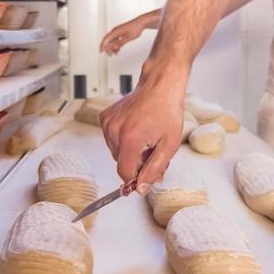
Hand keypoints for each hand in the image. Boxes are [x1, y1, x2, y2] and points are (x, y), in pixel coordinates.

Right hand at [99, 71, 186, 191]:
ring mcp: (108, 123)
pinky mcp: (104, 117)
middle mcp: (114, 130)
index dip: (135, 178)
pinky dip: (122, 139)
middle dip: (136, 162)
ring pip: (115, 152)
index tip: (145, 176)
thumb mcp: (169, 145)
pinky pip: (111, 139)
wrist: (159, 86)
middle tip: (152, 150)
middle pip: (120, 163)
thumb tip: (141, 188)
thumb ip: (154, 169)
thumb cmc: (167, 111)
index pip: (124, 172)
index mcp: (131, 138)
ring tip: (145, 137)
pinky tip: (135, 128)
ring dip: (129, 151)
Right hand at [100, 13, 157, 54]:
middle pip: (107, 40)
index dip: (102, 46)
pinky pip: (115, 39)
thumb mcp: (128, 38)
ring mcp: (117, 31)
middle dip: (108, 48)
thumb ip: (120, 43)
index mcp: (115, 31)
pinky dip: (115, 44)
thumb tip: (114, 47)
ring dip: (112, 47)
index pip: (106, 39)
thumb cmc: (135, 28)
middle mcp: (115, 31)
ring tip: (116, 53)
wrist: (140, 23)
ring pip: (111, 40)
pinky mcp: (120, 32)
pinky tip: (118, 48)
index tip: (101, 51)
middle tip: (110, 55)